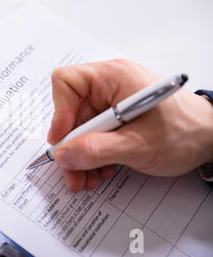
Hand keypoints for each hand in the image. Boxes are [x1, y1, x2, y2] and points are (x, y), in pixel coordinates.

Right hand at [48, 59, 212, 192]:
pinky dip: (93, 154)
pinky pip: (93, 135)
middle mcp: (109, 86)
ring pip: (80, 128)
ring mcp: (112, 102)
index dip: (59, 112)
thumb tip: (63, 155)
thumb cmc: (185, 131)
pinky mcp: (116, 118)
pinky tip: (101, 169)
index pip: (66, 82)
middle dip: (71, 146)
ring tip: (88, 178)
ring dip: (80, 156)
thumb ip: (96, 151)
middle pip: (70, 112)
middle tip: (72, 173)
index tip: (62, 140)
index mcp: (113, 77)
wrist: (211, 138)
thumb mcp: (137, 145)